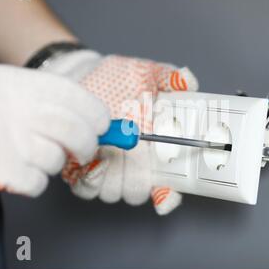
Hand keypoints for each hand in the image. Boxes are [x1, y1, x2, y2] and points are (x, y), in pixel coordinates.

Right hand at [0, 65, 108, 195]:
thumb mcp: (6, 83)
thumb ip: (49, 97)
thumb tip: (94, 120)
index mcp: (29, 85)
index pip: (87, 105)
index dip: (100, 120)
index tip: (100, 128)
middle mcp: (26, 112)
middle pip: (81, 136)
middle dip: (87, 147)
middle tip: (80, 150)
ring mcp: (15, 143)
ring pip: (58, 161)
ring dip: (48, 162)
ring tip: (22, 152)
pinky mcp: (4, 172)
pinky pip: (38, 184)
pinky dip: (29, 181)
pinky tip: (9, 167)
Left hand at [61, 55, 197, 214]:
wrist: (82, 78)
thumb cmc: (116, 79)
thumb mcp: (145, 72)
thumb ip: (169, 77)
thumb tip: (187, 80)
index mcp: (152, 150)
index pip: (164, 185)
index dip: (167, 195)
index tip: (163, 193)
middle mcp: (131, 165)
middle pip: (137, 192)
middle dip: (134, 179)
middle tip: (132, 155)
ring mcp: (107, 170)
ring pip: (112, 193)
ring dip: (111, 176)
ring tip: (109, 151)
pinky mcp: (80, 171)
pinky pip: (86, 188)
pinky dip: (89, 177)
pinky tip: (93, 156)